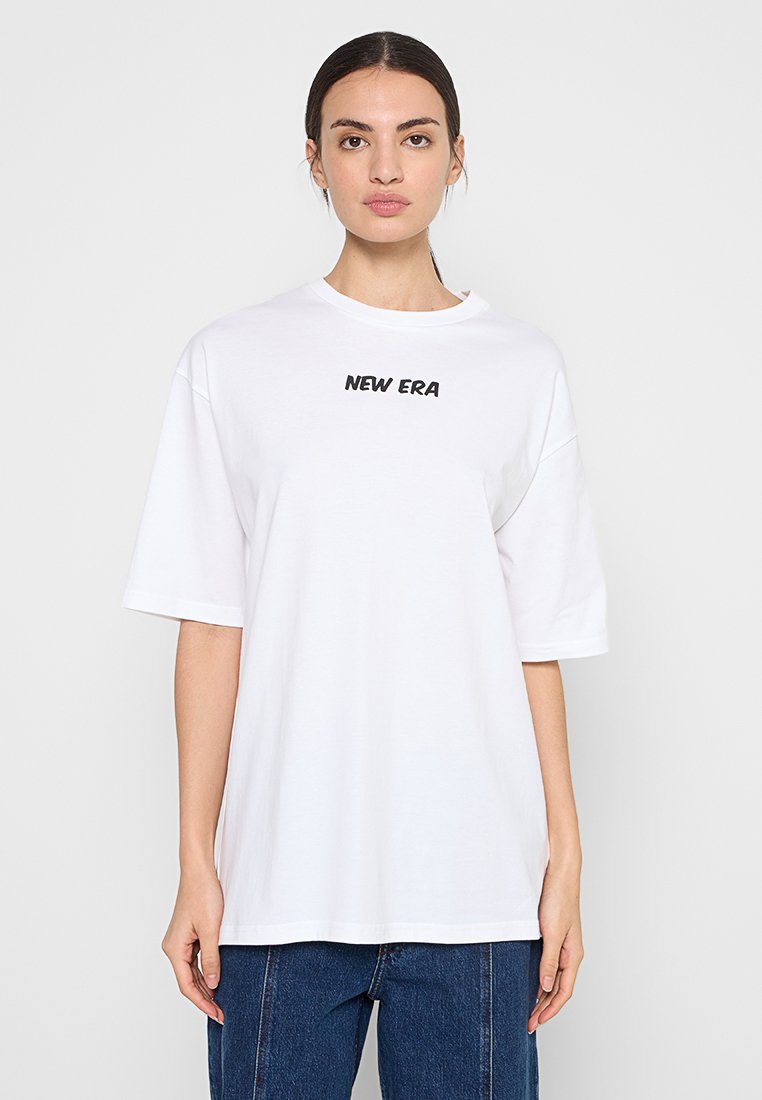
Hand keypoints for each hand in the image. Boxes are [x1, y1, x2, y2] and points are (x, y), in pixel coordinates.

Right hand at [161, 865, 224, 1023]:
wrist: (199, 871)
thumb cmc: (203, 895)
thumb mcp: (211, 930)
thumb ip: (212, 959)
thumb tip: (213, 984)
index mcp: (174, 948)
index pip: (186, 985)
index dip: (202, 1002)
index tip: (217, 1014)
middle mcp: (173, 947)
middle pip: (188, 980)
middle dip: (204, 997)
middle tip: (222, 1013)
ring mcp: (180, 941)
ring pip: (192, 971)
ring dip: (205, 985)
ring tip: (221, 1001)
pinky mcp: (188, 934)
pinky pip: (196, 959)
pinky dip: (205, 971)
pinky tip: (217, 978)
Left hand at [528, 858, 583, 1032]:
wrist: (558, 874)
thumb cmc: (559, 900)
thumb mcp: (552, 933)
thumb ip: (549, 961)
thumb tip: (545, 988)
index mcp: (574, 955)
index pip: (564, 991)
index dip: (550, 1009)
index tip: (536, 1022)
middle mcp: (570, 953)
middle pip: (558, 988)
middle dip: (544, 1008)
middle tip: (528, 1023)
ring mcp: (562, 945)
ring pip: (553, 978)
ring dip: (542, 995)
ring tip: (528, 1010)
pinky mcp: (553, 936)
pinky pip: (548, 965)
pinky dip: (540, 978)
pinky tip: (531, 984)